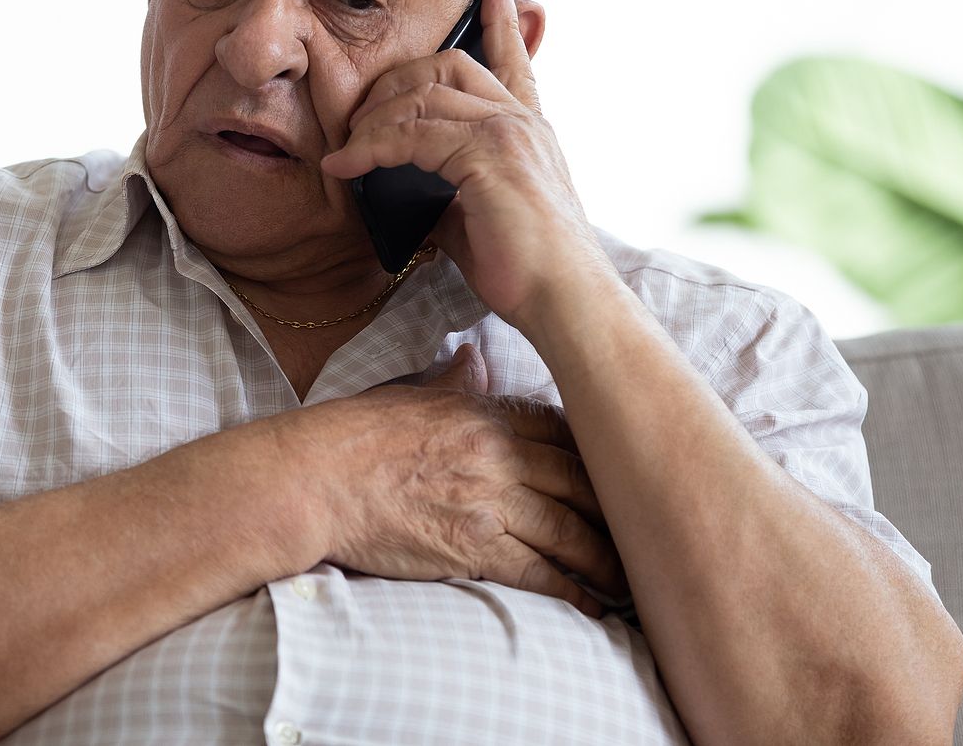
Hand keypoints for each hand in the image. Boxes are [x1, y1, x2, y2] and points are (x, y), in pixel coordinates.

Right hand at [293, 344, 625, 616]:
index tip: (620, 473)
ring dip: (605, 558)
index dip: (598, 455)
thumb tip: (473, 358)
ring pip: (570, 531)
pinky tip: (590, 605)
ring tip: (627, 578)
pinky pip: (539, 572)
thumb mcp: (410, 394)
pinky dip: (571, 591)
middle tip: (645, 530)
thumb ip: (454, 382)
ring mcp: (489, 501)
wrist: (316, 479)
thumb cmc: (353, 436)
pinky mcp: (474, 547)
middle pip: (579, 482)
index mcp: (484, 412)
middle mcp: (497, 454)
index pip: (562, 431)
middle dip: (616, 510)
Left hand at [319, 0, 615, 327]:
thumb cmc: (527, 272)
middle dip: (394, 81)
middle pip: (448, 64)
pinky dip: (372, 147)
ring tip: (345, 151)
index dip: (503, 21)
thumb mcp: (478, 220)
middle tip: (358, 116)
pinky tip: (348, 166)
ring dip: (373, 120)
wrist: (566, 302)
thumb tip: (407, 191)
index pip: (514, 60)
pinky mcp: (489, 156)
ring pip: (423, 94)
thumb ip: (448, 192)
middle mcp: (522, 121)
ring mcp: (508, 133)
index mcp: (528, 130)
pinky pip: (412, 134)